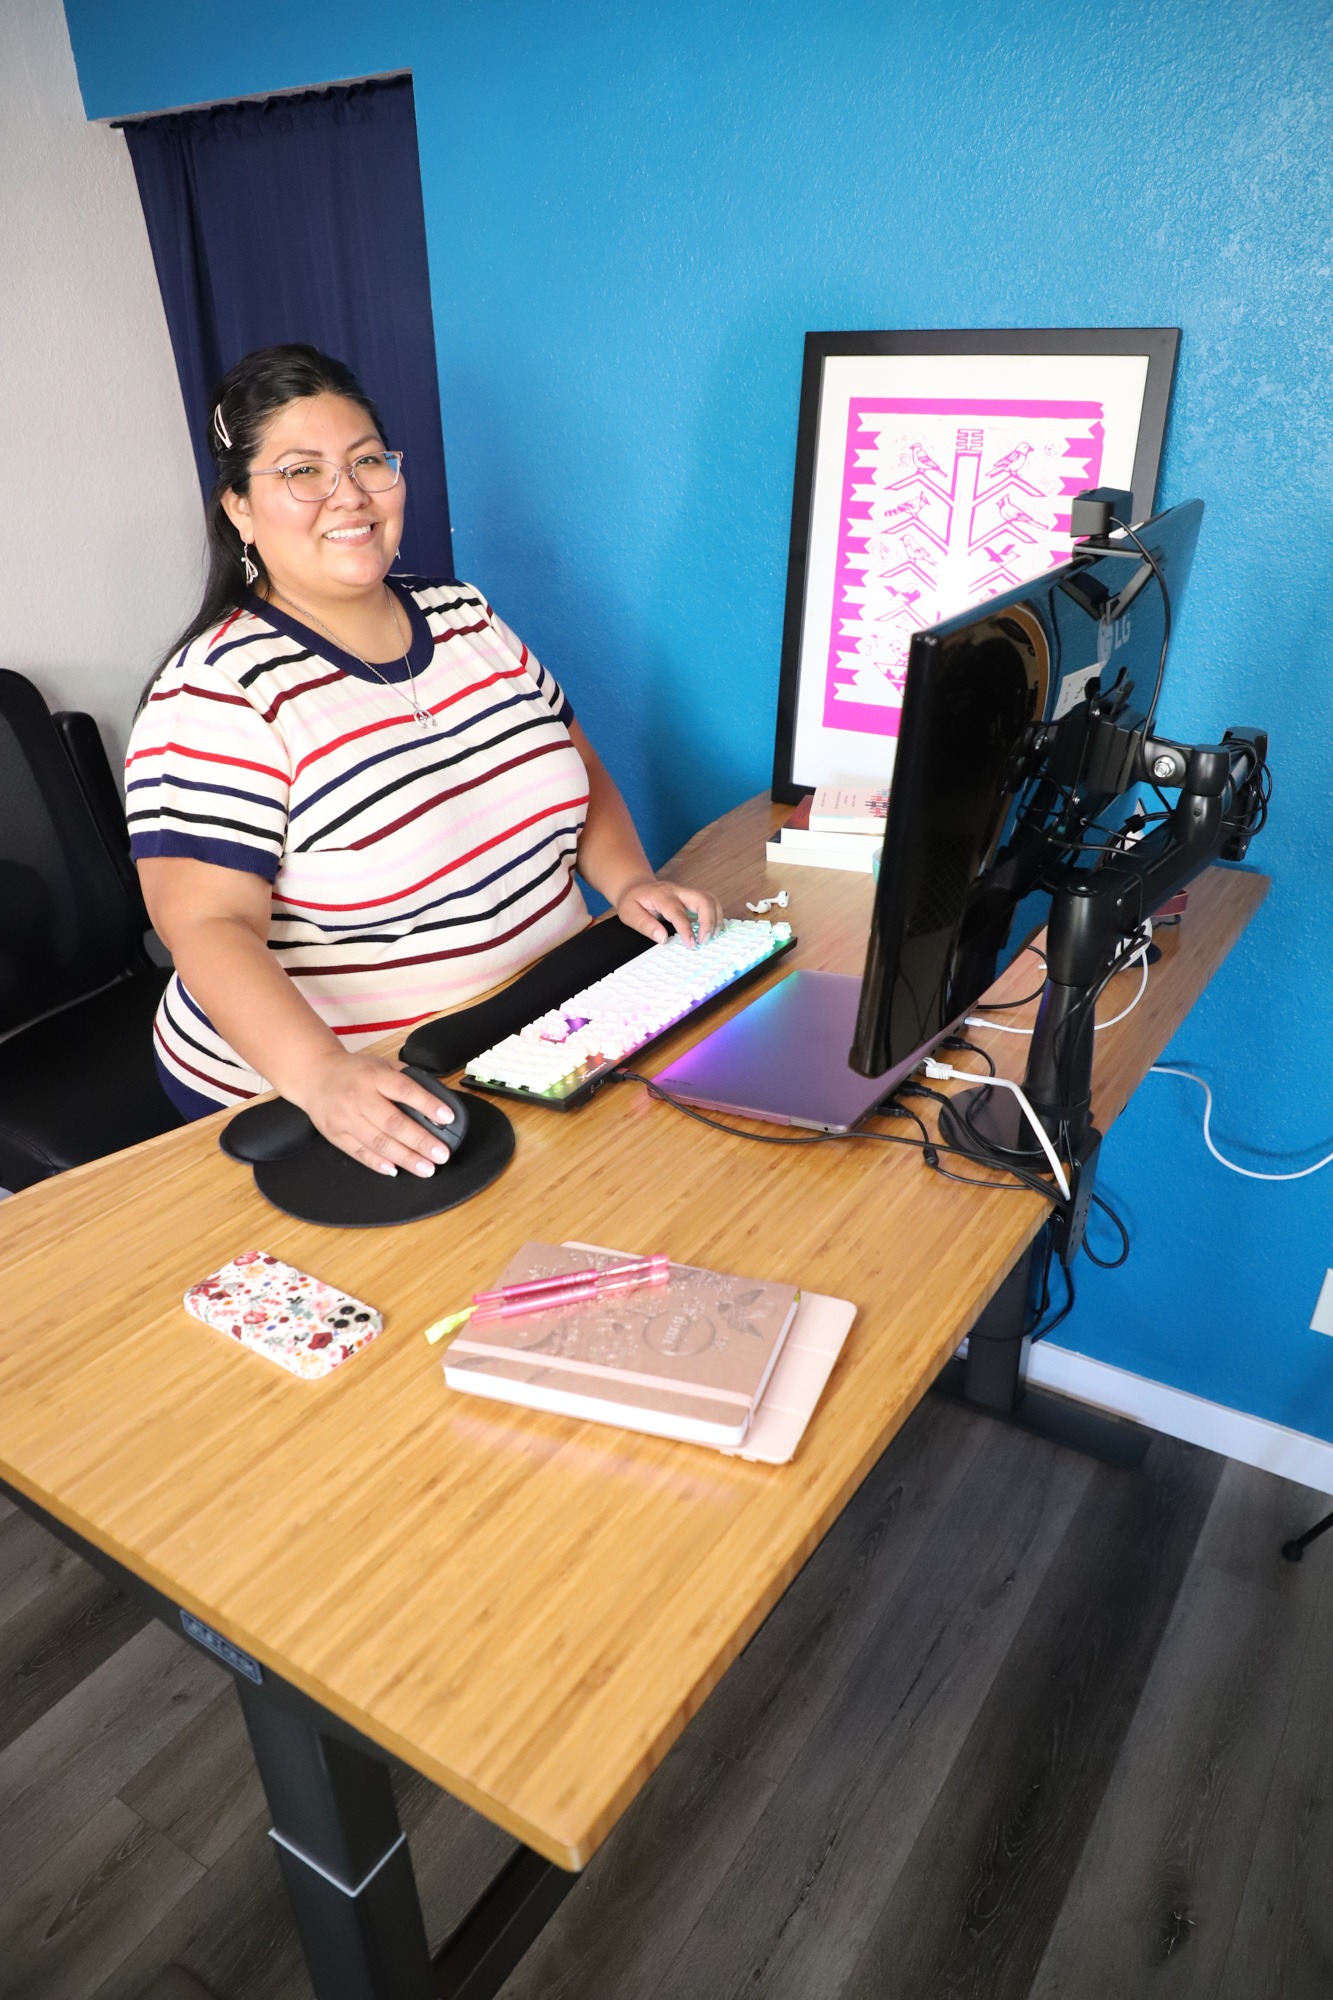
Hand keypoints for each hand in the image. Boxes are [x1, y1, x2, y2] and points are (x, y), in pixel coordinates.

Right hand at [296, 1051, 457, 1176]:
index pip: (404, 1090)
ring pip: (378, 1142)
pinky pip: (359, 1152)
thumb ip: (406, 1078)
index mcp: (374, 1076)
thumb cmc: (354, 1072)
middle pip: (393, 1123)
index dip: (427, 1104)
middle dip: (420, 1141)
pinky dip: (378, 1163)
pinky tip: (395, 1170)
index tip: (446, 1118)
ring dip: (404, 1158)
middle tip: (441, 1154)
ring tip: (425, 1168)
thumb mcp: (381, 1064)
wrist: (315, 1076)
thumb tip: (437, 1098)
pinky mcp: (336, 1134)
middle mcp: (359, 1097)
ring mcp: (346, 1117)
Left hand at [615, 877, 722, 946]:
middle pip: (702, 899)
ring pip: (710, 898)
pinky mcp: (691, 896)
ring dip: (716, 917)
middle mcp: (677, 891)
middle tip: (706, 940)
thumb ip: (645, 925)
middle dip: (709, 920)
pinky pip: (709, 902)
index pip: (678, 912)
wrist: (635, 886)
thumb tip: (663, 938)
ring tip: (713, 936)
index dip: (687, 929)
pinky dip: (716, 915)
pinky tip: (713, 929)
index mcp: (661, 896)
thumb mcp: (629, 914)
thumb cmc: (632, 900)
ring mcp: (686, 892)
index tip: (692, 944)